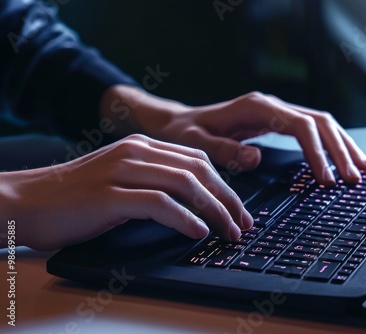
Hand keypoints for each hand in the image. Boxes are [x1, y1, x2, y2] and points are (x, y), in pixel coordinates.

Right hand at [0, 135, 252, 250]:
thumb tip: (194, 204)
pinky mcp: (111, 194)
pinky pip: (160, 204)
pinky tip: (197, 232)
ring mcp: (123, 170)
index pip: (197, 160)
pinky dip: (185, 219)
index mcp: (142, 147)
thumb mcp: (120, 179)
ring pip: (186, 185)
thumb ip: (153, 182)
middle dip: (228, 199)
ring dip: (214, 211)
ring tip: (228, 232)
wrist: (28, 200)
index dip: (224, 185)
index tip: (239, 209)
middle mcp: (136, 152)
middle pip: (199, 170)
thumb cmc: (76, 197)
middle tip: (243, 223)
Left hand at [102, 86, 365, 183]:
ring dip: (343, 145)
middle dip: (340, 150)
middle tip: (353, 179)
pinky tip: (342, 160)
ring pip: (322, 123)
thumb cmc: (186, 133)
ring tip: (362, 169)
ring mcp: (277, 112)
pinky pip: (312, 130)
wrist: (181, 123)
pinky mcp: (278, 122)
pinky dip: (331, 144)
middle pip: (319, 121)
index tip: (326, 179)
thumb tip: (256, 157)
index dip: (317, 152)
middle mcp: (272, 106)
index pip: (300, 126)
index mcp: (257, 108)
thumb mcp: (196, 143)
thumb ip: (223, 150)